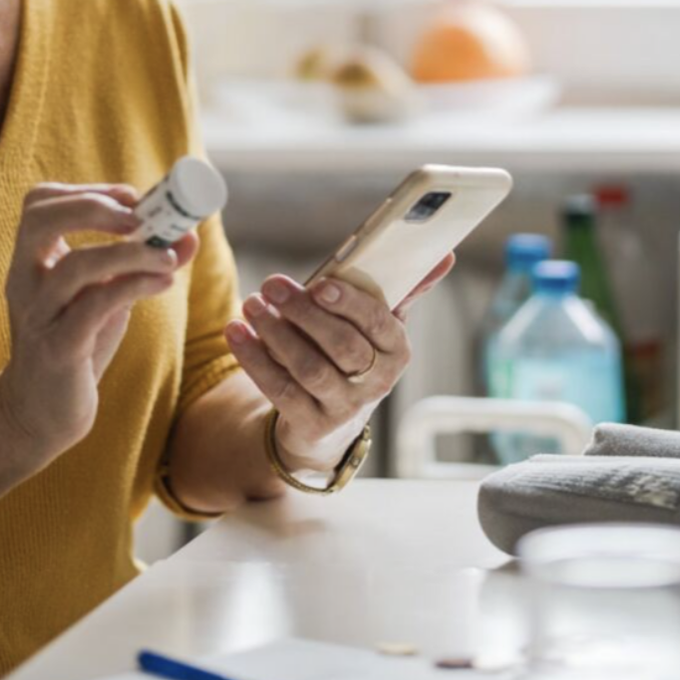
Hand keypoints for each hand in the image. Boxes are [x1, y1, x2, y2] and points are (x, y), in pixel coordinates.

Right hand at [0, 183, 196, 455]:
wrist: (38, 413)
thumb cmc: (73, 345)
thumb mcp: (104, 297)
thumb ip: (139, 265)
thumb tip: (189, 236)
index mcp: (31, 261)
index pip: (39, 202)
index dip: (85, 190)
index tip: (131, 198)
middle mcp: (25, 281)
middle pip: (40, 219)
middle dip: (94, 207)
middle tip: (140, 217)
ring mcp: (39, 315)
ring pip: (75, 267)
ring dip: (129, 253)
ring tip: (167, 257)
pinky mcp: (58, 349)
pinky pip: (94, 308)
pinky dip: (134, 287)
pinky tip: (163, 284)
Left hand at [225, 254, 456, 470]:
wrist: (331, 423)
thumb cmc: (355, 355)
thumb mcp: (379, 326)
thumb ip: (404, 289)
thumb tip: (443, 254)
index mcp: (397, 351)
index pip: (378, 323)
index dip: (350, 303)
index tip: (320, 282)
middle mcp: (376, 383)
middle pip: (341, 346)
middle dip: (304, 313)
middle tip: (273, 285)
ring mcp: (344, 408)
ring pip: (308, 368)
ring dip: (275, 334)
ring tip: (252, 305)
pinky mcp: (311, 425)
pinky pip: (279, 391)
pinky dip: (255, 360)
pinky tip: (236, 333)